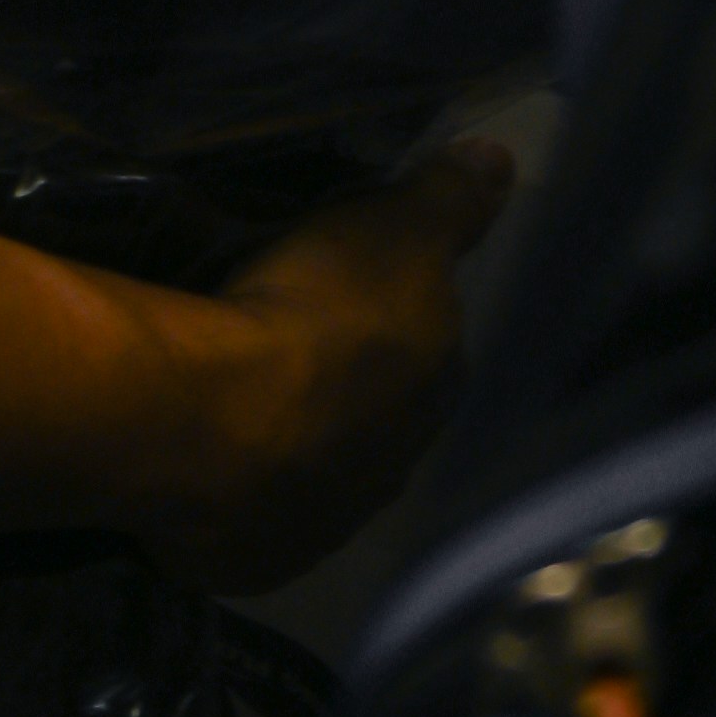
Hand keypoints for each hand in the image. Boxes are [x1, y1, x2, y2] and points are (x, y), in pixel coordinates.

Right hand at [173, 142, 509, 584]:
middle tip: (291, 332)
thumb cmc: (319, 313)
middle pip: (377, 412)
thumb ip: (448, 199)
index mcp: (437, 389)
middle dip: (348, 383)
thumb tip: (503, 159)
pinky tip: (212, 454)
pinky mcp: (260, 558)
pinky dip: (242, 486)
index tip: (354, 285)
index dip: (397, 315)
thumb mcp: (393, 227)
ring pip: (321, 467)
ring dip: (296, 438)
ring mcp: (328, 522)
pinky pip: (258, 512)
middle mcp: (397, 466)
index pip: (433, 347)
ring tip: (242, 391)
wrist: (219, 427)